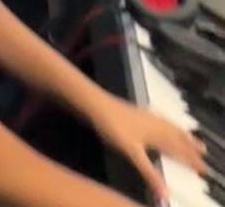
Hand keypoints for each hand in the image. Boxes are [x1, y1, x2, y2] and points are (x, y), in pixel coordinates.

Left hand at [89, 90, 204, 201]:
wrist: (95, 104)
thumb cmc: (114, 127)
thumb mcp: (132, 153)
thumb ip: (149, 173)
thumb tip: (166, 194)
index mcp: (157, 134)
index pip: (178, 149)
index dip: (190, 159)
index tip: (203, 168)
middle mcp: (154, 123)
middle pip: (176, 135)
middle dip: (189, 144)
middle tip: (203, 150)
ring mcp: (145, 116)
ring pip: (168, 125)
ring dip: (180, 132)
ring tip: (188, 135)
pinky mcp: (136, 112)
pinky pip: (159, 119)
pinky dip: (166, 123)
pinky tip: (161, 121)